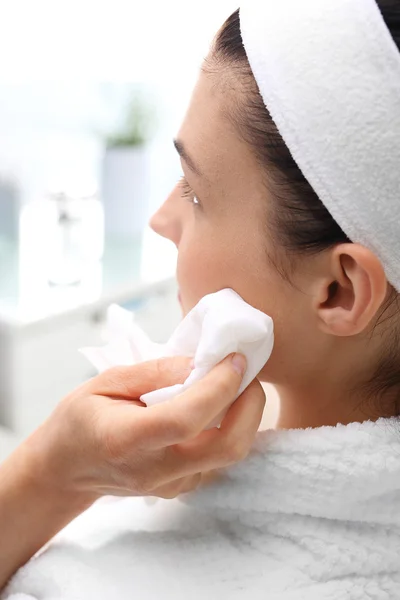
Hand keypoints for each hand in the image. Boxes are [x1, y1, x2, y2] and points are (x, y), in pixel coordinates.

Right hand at [28, 353, 265, 503]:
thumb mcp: (107, 381)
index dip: (218, 388)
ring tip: (237, 383)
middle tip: (249, 372)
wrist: (68, 468)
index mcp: (126, 440)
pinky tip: (219, 405)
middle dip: (251, 406)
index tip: (235, 359)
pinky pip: (220, 457)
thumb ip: (156, 372)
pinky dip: (231, 427)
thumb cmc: (81, 419)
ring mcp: (173, 485)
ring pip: (230, 454)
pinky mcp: (184, 487)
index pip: (186, 419)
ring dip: (246, 416)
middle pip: (226, 447)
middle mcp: (155, 471)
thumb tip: (203, 362)